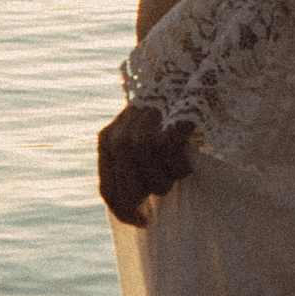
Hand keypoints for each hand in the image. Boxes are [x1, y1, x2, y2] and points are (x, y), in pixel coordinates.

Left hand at [98, 97, 197, 225]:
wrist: (183, 72)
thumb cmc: (163, 111)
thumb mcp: (135, 134)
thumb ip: (127, 164)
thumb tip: (133, 206)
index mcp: (107, 141)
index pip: (108, 190)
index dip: (123, 212)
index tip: (142, 222)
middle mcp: (118, 141)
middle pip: (130, 194)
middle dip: (149, 197)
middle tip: (165, 186)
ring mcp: (141, 139)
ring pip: (156, 186)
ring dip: (171, 178)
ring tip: (177, 157)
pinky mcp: (165, 136)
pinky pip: (177, 170)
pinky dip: (185, 167)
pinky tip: (188, 148)